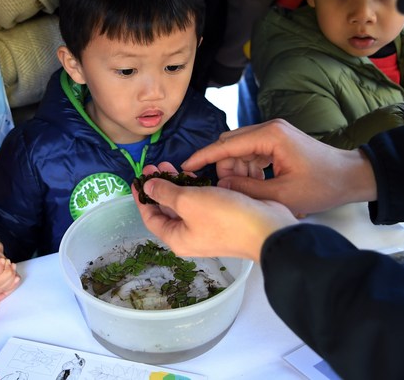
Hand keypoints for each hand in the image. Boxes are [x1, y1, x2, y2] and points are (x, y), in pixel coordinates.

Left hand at [133, 162, 296, 261]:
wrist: (267, 228)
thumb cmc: (226, 217)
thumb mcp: (189, 201)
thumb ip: (165, 193)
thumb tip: (148, 188)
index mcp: (177, 238)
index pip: (150, 218)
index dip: (141, 197)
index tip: (137, 178)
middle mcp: (190, 235)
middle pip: (167, 209)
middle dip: (159, 186)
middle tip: (155, 165)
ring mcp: (207, 227)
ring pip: (185, 203)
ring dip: (177, 184)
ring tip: (172, 165)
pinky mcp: (221, 217)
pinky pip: (201, 201)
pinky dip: (195, 187)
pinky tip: (194, 174)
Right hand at [181, 119, 377, 214]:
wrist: (352, 177)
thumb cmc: (323, 185)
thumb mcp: (283, 194)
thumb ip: (248, 190)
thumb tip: (221, 188)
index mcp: (269, 136)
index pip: (226, 144)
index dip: (204, 157)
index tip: (186, 167)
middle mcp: (269, 128)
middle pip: (231, 145)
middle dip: (222, 168)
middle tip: (222, 191)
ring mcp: (274, 133)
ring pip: (241, 150)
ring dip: (237, 171)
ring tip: (246, 192)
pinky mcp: (279, 141)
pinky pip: (253, 153)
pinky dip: (249, 169)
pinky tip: (256, 186)